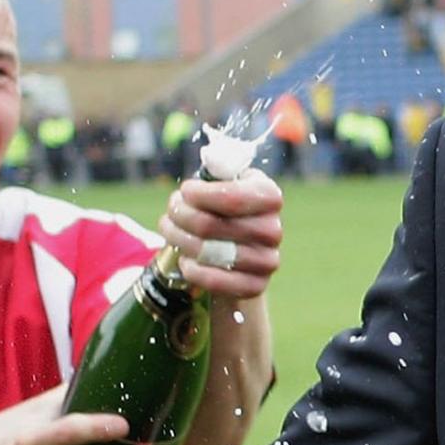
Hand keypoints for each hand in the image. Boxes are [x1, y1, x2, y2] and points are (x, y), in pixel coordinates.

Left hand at [163, 168, 283, 300]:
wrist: (238, 253)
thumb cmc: (224, 210)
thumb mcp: (225, 184)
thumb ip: (219, 171)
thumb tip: (214, 157)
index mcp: (269, 197)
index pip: (232, 197)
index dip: (200, 194)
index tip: (185, 191)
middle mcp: (273, 230)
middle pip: (209, 224)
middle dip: (180, 215)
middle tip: (171, 211)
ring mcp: (267, 261)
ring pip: (205, 251)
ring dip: (178, 239)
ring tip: (170, 231)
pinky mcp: (256, 287)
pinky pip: (214, 280)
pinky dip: (192, 269)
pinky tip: (185, 260)